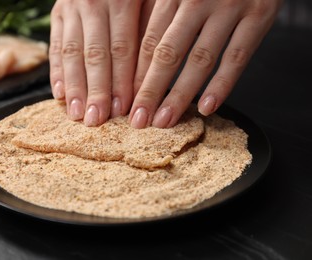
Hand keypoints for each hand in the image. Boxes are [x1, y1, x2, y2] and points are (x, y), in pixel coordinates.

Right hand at [49, 0, 143, 125]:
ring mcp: (70, 8)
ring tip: (76, 114)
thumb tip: (152, 71)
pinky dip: (56, 71)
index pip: (122, 49)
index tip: (124, 109)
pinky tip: (59, 94)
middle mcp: (92, 3)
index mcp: (121, 0)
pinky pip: (55, 45)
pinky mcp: (57, 12)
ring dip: (74, 87)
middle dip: (96, 90)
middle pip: (95, 55)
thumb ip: (150, 25)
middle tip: (96, 120)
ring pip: (71, 53)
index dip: (122, 81)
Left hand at [130, 0, 282, 127]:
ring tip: (165, 120)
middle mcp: (198, 0)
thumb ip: (160, 16)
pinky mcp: (259, 14)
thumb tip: (138, 60)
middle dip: (151, 91)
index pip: (149, 42)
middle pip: (168, 54)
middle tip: (139, 120)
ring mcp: (229, 7)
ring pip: (200, 59)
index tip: (128, 102)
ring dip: (180, 94)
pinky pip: (238, 56)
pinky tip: (207, 107)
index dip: (136, 76)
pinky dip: (222, 84)